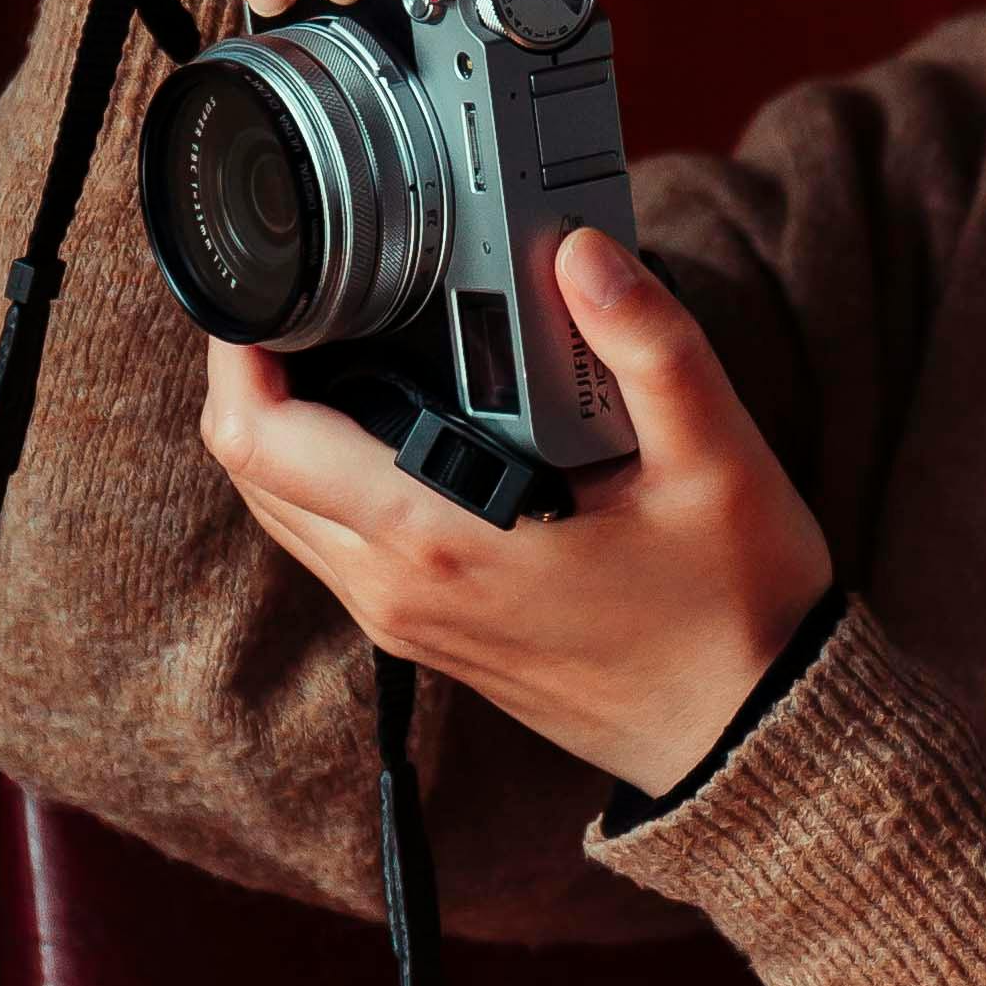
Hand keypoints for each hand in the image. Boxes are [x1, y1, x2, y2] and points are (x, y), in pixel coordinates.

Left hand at [201, 227, 830, 801]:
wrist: (746, 737)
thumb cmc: (735, 606)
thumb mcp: (715, 458)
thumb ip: (648, 342)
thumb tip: (578, 248)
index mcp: (439, 538)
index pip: (264, 438)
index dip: (239, 345)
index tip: (277, 268)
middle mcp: (397, 587)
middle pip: (251, 466)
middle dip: (252, 368)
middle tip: (308, 280)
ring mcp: (405, 618)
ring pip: (283, 505)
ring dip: (285, 420)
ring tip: (345, 328)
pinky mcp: (427, 630)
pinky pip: (330, 539)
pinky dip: (327, 468)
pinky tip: (396, 409)